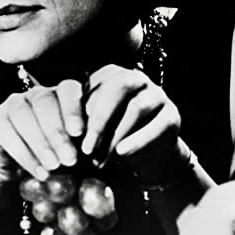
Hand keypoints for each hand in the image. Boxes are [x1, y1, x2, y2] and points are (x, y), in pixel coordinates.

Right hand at [0, 80, 83, 183]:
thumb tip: (94, 149)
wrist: (18, 171)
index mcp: (59, 94)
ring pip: (25, 116)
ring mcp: (13, 104)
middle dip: (58, 132)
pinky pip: (8, 133)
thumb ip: (82, 144)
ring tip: (54, 166)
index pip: (67, 89)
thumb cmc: (54, 156)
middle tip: (70, 158)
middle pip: (46, 102)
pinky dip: (25, 155)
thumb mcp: (71, 149)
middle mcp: (36, 94)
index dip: (73, 109)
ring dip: (41, 143)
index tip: (80, 133)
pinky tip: (39, 172)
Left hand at [81, 64, 187, 180]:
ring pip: (136, 108)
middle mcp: (136, 78)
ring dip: (115, 136)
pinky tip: (121, 153)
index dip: (81, 106)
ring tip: (100, 159)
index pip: (95, 82)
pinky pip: (155, 126)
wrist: (147, 154)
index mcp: (112, 74)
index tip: (70, 133)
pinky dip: (136, 141)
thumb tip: (63, 130)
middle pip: (118, 87)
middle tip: (86, 147)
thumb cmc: (111, 134)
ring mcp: (157, 94)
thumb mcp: (94, 124)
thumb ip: (82, 119)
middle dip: (100, 118)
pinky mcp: (172, 115)